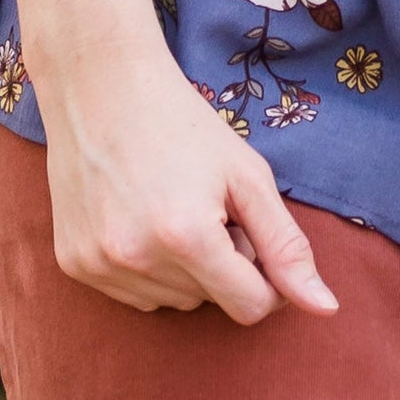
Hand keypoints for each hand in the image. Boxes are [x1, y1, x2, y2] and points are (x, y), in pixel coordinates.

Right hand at [35, 43, 339, 325]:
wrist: (101, 88)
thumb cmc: (183, 125)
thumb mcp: (248, 175)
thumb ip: (287, 246)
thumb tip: (325, 310)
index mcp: (187, 236)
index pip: (252, 306)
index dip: (266, 276)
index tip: (257, 235)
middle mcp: (137, 259)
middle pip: (212, 302)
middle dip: (224, 263)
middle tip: (208, 204)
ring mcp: (99, 265)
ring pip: (174, 301)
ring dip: (186, 269)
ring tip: (172, 206)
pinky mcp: (73, 265)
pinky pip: (134, 294)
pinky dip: (148, 268)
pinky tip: (141, 216)